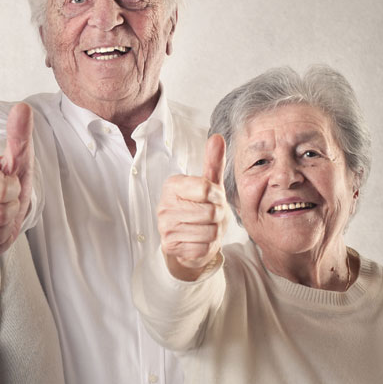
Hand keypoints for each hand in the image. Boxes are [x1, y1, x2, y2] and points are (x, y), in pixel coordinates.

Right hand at [0, 102, 33, 258]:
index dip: (14, 189)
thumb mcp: (17, 159)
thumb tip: (22, 107)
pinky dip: (0, 242)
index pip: (3, 189)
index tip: (9, 186)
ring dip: (7, 226)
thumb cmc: (9, 181)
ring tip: (2, 216)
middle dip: (12, 209)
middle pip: (2, 213)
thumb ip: (19, 134)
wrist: (1, 206)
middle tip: (7, 203)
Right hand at [157, 133, 227, 280]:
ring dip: (214, 232)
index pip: (207, 189)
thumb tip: (216, 137)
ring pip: (209, 231)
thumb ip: (213, 162)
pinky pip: (203, 247)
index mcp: (172, 185)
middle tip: (211, 216)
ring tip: (206, 228)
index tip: (214, 198)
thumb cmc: (200, 208)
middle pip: (211, 212)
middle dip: (218, 216)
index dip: (218, 196)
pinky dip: (208, 246)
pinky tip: (199, 240)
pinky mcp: (170, 246)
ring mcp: (165, 227)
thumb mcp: (209, 185)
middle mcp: (164, 205)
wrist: (188, 239)